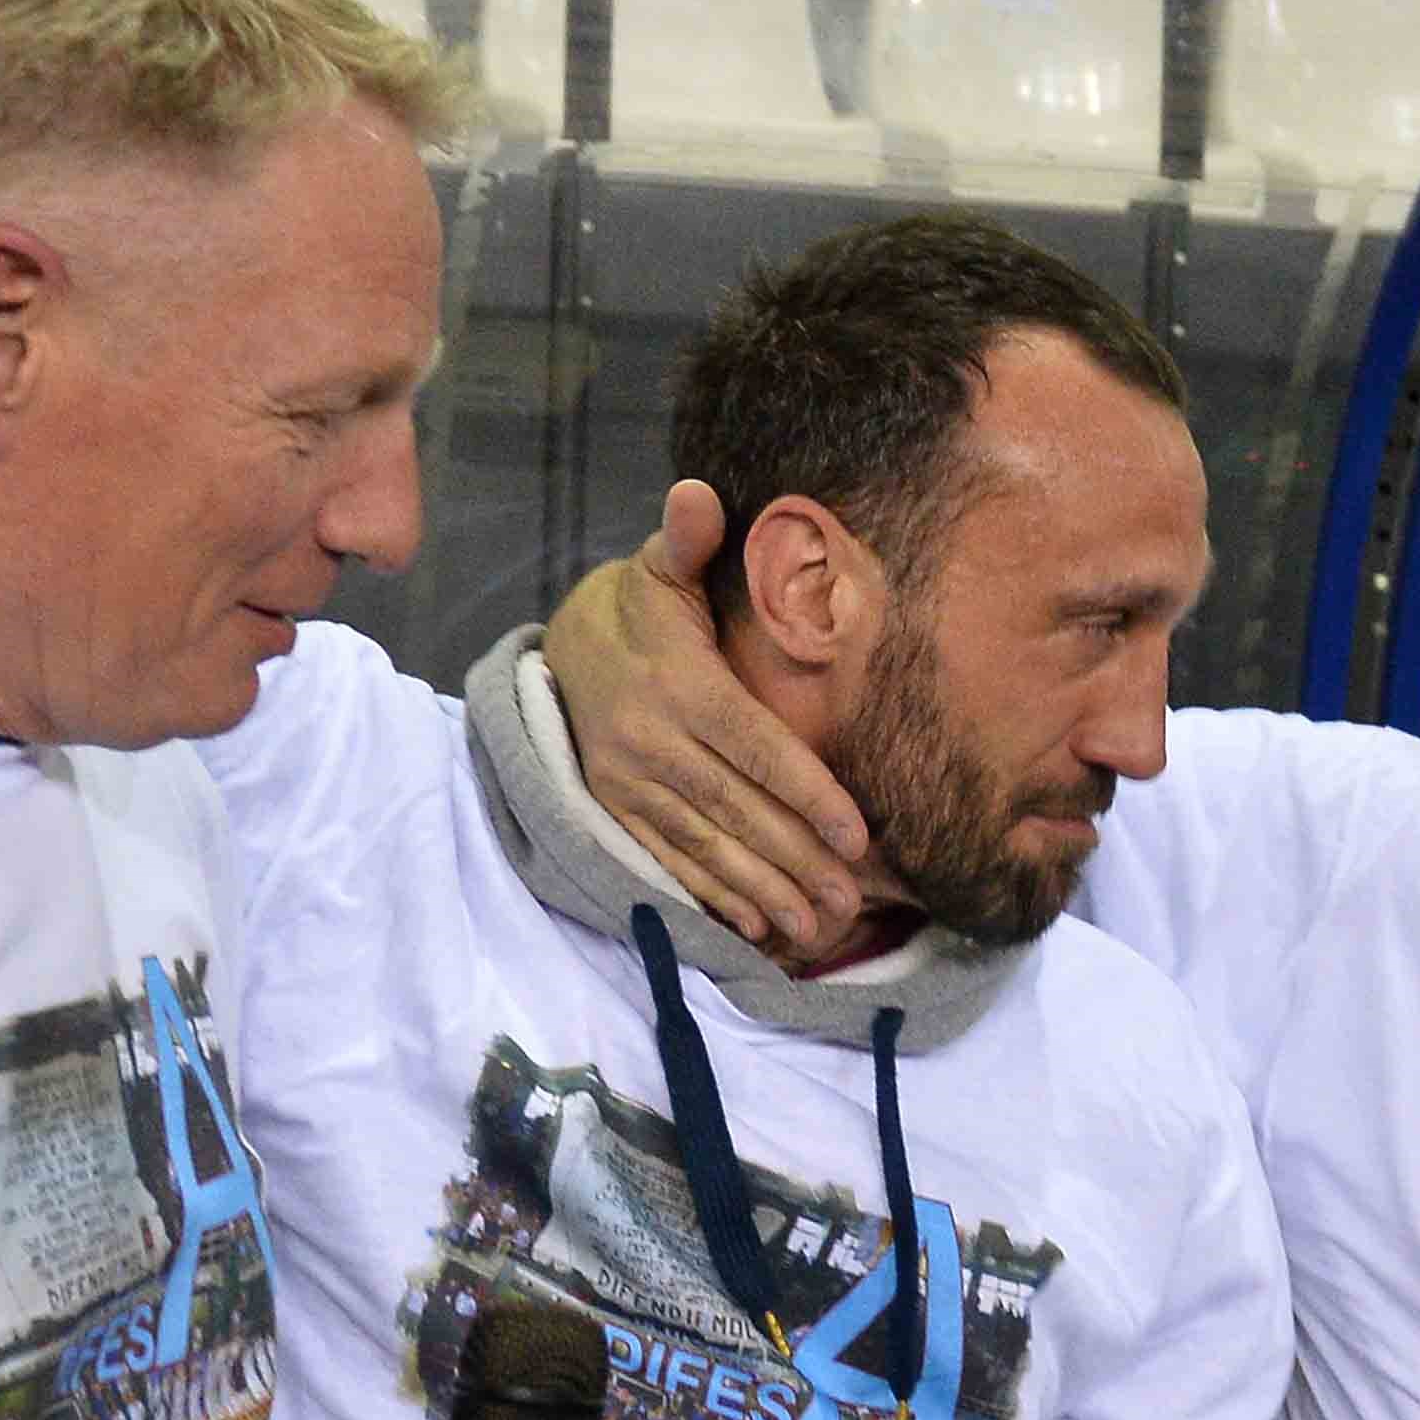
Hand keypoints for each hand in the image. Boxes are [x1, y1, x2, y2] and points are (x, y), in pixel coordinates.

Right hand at [540, 479, 871, 954]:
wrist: (563, 647)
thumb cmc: (641, 606)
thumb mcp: (662, 566)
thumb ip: (689, 539)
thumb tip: (698, 493)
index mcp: (678, 685)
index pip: (754, 746)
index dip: (807, 792)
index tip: (856, 835)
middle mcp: (651, 742)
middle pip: (737, 810)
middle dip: (796, 859)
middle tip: (849, 900)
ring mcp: (629, 783)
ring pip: (706, 846)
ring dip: (762, 890)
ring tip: (815, 926)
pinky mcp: (615, 810)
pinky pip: (668, 861)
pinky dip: (711, 896)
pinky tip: (754, 925)